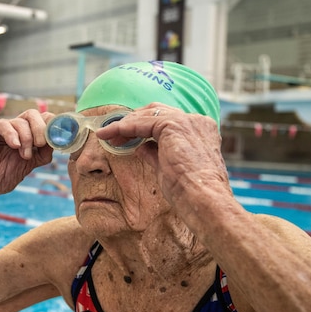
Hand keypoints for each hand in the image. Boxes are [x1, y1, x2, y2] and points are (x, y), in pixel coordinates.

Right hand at [0, 109, 53, 195]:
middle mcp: (17, 128)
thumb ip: (43, 153)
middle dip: (41, 129)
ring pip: (21, 121)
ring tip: (24, 155)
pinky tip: (15, 146)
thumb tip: (56, 142)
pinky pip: (4, 125)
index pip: (43, 119)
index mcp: (28, 134)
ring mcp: (4, 127)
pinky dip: (12, 134)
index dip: (51, 125)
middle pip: (34, 114)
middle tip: (40, 144)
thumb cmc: (4, 175)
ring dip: (27, 138)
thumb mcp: (30, 164)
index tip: (56, 137)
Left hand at [97, 103, 230, 203]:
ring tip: (106, 134)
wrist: (204, 200)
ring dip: (125, 124)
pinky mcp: (174, 126)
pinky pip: (142, 122)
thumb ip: (156, 153)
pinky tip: (111, 134)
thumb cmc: (191, 192)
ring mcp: (187, 121)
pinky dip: (125, 127)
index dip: (144, 126)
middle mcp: (196, 121)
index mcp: (201, 131)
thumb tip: (141, 147)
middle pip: (157, 111)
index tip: (125, 138)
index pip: (167, 120)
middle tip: (113, 134)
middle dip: (133, 121)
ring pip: (148, 114)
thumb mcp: (170, 168)